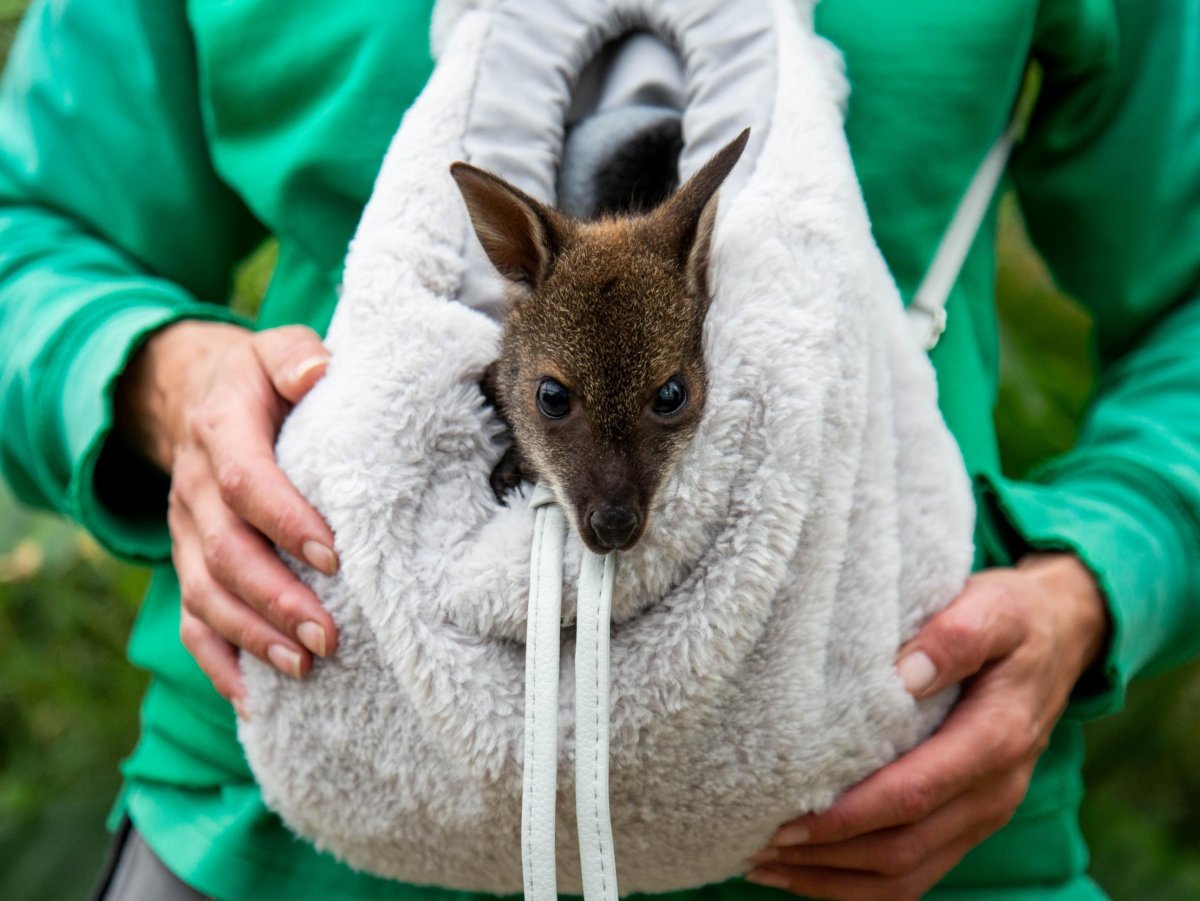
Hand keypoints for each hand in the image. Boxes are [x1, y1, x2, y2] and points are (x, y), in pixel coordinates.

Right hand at [117, 320, 339, 712]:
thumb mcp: (276, 349)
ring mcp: (186, 532)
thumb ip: (297, 356)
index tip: (333, 556)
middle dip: (277, 599)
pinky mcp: (188, 563)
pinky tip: (256, 700)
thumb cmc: (261, 380)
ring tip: (306, 668)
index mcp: (221, 432)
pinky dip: (220, 663)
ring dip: (254, 637)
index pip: (246, 482)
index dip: (285, 521)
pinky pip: (192, 621)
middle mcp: (195, 488)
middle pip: (225, 554)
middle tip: (329, 637)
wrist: (198, 396)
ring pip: (207, 596)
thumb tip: (319, 371)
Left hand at [746, 554, 1108, 899]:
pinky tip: (806, 870)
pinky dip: (858, 883)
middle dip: (825, 854)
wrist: (1061, 637)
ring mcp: (984, 814)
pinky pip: (916, 873)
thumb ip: (954, 636)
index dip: (847, 816)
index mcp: (995, 739)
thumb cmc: (1014, 617)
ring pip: (905, 874)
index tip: (787, 820)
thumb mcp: (994, 606)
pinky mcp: (970, 822)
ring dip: (832, 878)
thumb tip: (905, 675)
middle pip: (902, 848)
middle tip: (755, 847)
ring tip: (765, 865)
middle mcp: (993, 790)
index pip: (912, 794)